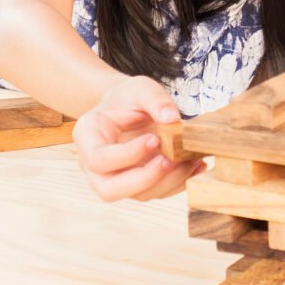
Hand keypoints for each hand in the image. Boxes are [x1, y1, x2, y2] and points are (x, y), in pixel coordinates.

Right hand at [72, 76, 206, 201]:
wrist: (129, 107)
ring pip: (139, 195)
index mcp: (88, 138)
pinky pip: (157, 192)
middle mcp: (95, 166)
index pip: (99, 159)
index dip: (128, 155)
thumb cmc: (129, 97)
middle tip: (172, 160)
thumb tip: (173, 119)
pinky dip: (179, 183)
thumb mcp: (140, 88)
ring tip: (192, 160)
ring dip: (168, 182)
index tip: (155, 139)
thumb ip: (155, 99)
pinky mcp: (139, 184)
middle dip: (145, 179)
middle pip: (109, 190)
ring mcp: (117, 178)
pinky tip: (197, 165)